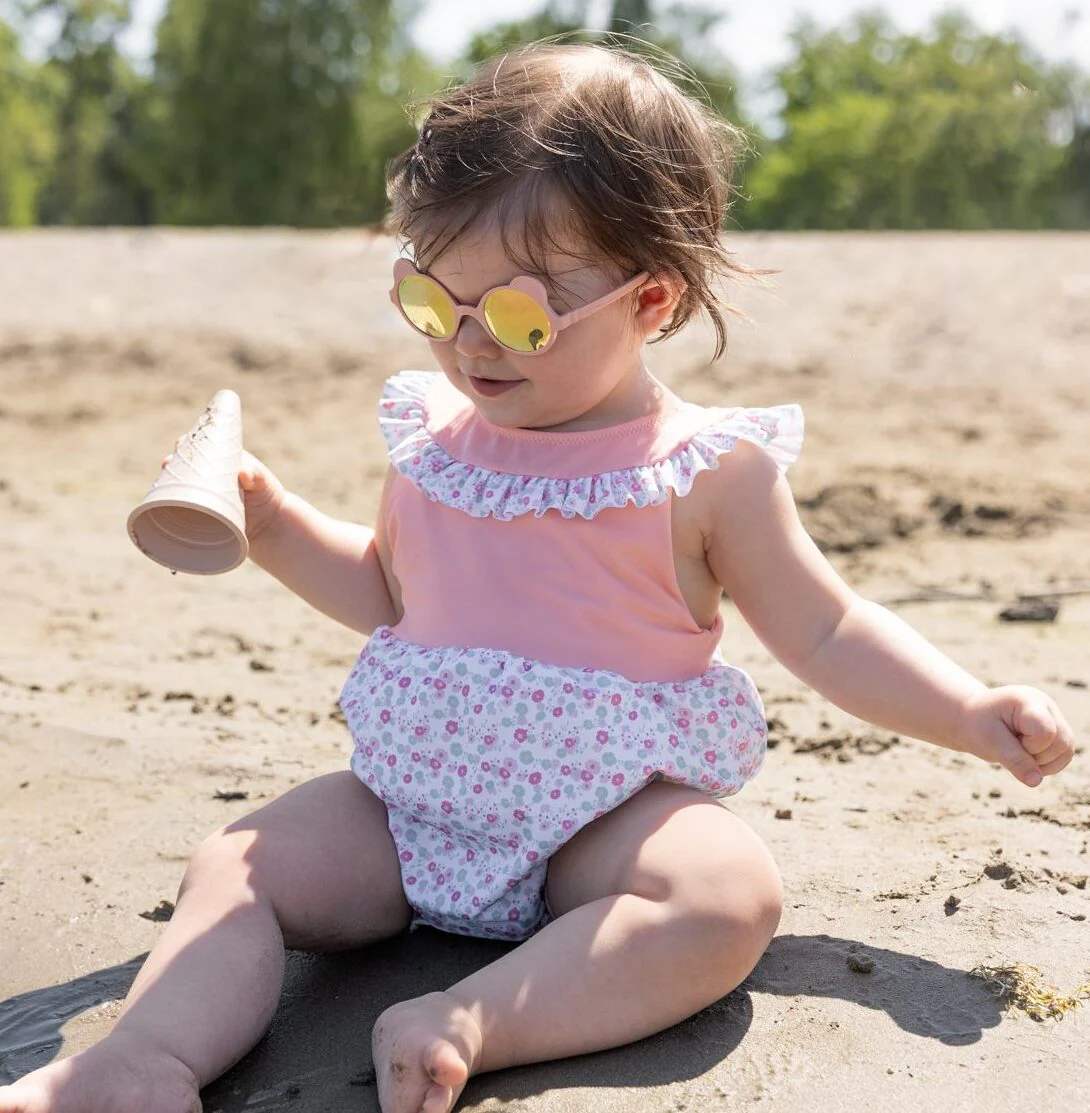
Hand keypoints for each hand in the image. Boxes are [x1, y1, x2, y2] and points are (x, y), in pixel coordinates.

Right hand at [160, 446, 286, 541]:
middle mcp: (207, 475)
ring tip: (162, 485)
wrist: (270, 526)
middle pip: (182, 465)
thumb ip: (257, 476)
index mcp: (220, 460)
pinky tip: (161, 505)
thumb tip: (245, 473)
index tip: (180, 443)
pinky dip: (171, 505)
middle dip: (171, 463)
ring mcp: (202, 494)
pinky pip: (181, 507)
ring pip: (178, 485)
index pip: (198, 446)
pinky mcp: (200, 513)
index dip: (186, 443)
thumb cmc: (267, 497)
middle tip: (167, 464)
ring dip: (166, 484)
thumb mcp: (264, 484)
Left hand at [958, 685, 1075, 786]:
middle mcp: (1046, 706)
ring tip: (1016, 750)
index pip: (1045, 731)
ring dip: (1041, 763)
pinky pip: (1064, 757)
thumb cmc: (978, 726)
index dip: (1029, 747)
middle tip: (1010, 747)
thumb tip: (1036, 782)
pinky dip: (1045, 764)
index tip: (1006, 741)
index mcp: (1028, 700)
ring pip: (1066, 751)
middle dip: (1036, 756)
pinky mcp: (1057, 732)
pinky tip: (1025, 755)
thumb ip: (1014, 760)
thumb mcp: (990, 742)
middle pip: (1061, 742)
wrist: (973, 719)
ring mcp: (1055, 718)